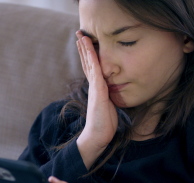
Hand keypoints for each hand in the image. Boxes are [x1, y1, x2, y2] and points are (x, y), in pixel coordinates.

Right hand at [75, 31, 117, 168]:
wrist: (98, 135)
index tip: (85, 44)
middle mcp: (94, 85)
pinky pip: (94, 70)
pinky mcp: (97, 90)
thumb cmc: (105, 125)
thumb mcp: (110, 108)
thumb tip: (114, 96)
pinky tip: (89, 48)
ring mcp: (94, 87)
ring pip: (89, 63)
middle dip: (84, 48)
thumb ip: (110, 99)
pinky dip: (91, 58)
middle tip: (79, 34)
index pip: (91, 69)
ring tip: (81, 36)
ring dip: (85, 49)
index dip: (88, 56)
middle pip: (87, 62)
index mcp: (97, 89)